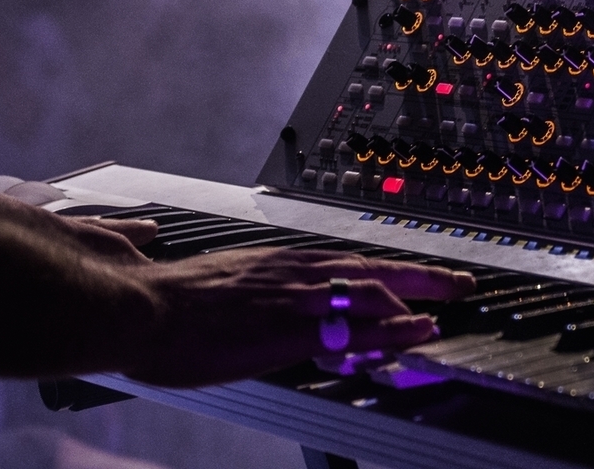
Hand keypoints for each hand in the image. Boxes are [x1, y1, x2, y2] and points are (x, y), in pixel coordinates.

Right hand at [122, 246, 474, 386]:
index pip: (347, 260)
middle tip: (456, 281)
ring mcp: (293, 300)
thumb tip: (269, 296)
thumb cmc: (170, 301)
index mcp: (278, 263)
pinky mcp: (286, 331)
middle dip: (419, 276)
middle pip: (372, 267)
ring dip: (417, 296)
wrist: (137, 308)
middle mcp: (293, 273)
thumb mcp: (223, 282)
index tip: (414, 274)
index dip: (387, 268)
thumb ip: (256, 286)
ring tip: (451, 301)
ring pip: (371, 291)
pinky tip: (416, 332)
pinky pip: (351, 331)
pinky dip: (390, 330)